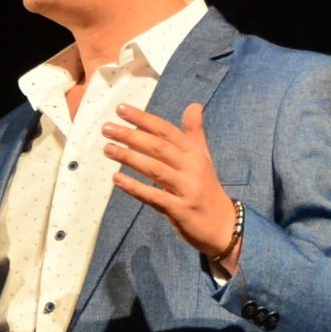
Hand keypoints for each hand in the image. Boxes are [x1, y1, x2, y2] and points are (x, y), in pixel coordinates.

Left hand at [104, 102, 240, 269]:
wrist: (224, 225)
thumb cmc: (207, 188)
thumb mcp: (203, 159)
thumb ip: (194, 133)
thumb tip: (194, 105)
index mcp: (195, 153)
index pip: (166, 131)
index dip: (143, 119)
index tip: (121, 109)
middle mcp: (192, 168)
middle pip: (158, 147)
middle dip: (131, 136)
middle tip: (106, 128)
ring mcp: (187, 189)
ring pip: (155, 169)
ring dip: (129, 158)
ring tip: (107, 149)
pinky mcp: (180, 210)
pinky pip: (154, 196)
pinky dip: (135, 187)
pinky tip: (116, 179)